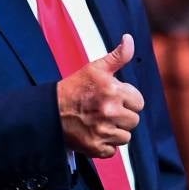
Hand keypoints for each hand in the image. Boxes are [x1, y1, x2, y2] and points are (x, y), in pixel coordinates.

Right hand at [56, 34, 144, 157]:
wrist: (49, 111)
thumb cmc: (74, 88)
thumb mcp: (95, 68)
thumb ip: (117, 56)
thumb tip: (129, 39)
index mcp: (113, 91)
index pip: (138, 102)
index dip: (127, 99)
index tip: (114, 98)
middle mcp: (109, 112)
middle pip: (134, 120)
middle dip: (123, 115)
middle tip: (106, 110)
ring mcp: (103, 131)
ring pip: (125, 137)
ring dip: (116, 131)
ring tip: (100, 122)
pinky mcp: (95, 148)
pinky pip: (113, 150)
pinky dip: (106, 145)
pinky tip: (95, 133)